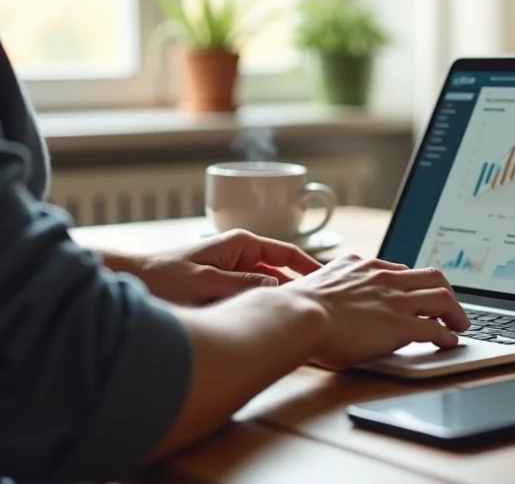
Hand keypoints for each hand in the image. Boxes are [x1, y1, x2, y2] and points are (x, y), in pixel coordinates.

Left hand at [99, 229, 322, 304]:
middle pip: (281, 273)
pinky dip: (259, 309)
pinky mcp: (223, 288)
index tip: (331, 284)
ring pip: (266, 289)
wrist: (128, 281)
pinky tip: (266, 325)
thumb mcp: (206, 282)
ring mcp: (232, 271)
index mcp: (242, 244)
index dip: (312, 268)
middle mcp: (240, 255)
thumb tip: (279, 290)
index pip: (289, 253)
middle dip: (298, 291)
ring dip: (277, 303)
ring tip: (297, 320)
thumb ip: (243, 285)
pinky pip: (250, 298)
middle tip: (318, 311)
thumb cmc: (161, 277)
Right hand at [284, 254, 469, 369]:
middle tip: (450, 305)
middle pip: (431, 275)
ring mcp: (395, 300)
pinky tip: (450, 342)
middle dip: (445, 290)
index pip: (400, 269)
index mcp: (362, 267)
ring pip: (442, 297)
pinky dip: (447, 335)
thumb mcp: (317, 287)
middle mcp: (384, 278)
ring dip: (455, 312)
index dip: (413, 283)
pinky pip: (435, 328)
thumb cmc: (296, 309)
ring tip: (460, 324)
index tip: (417, 292)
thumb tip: (324, 303)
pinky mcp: (401, 325)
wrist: (297, 316)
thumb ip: (331, 290)